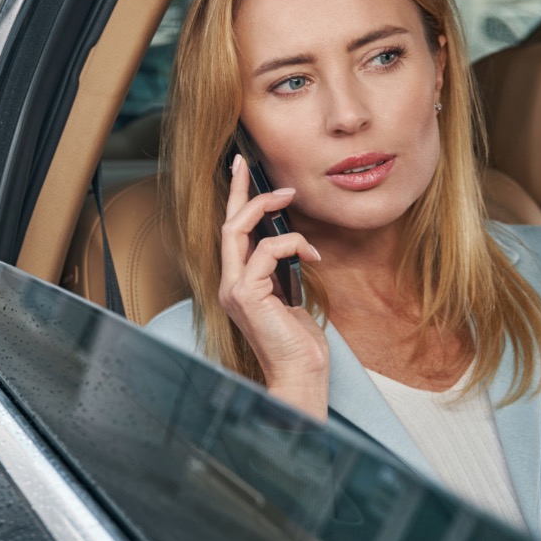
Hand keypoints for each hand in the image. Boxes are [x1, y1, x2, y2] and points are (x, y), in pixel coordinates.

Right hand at [220, 154, 329, 420]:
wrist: (299, 376)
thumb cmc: (298, 344)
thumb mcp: (290, 297)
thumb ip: (281, 271)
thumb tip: (289, 242)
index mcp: (238, 284)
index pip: (232, 235)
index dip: (235, 201)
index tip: (243, 173)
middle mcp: (229, 284)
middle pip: (227, 225)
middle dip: (238, 190)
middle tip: (247, 163)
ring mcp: (233, 289)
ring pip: (238, 231)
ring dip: (266, 208)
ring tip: (290, 197)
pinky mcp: (246, 294)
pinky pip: (266, 252)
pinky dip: (292, 244)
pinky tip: (314, 256)